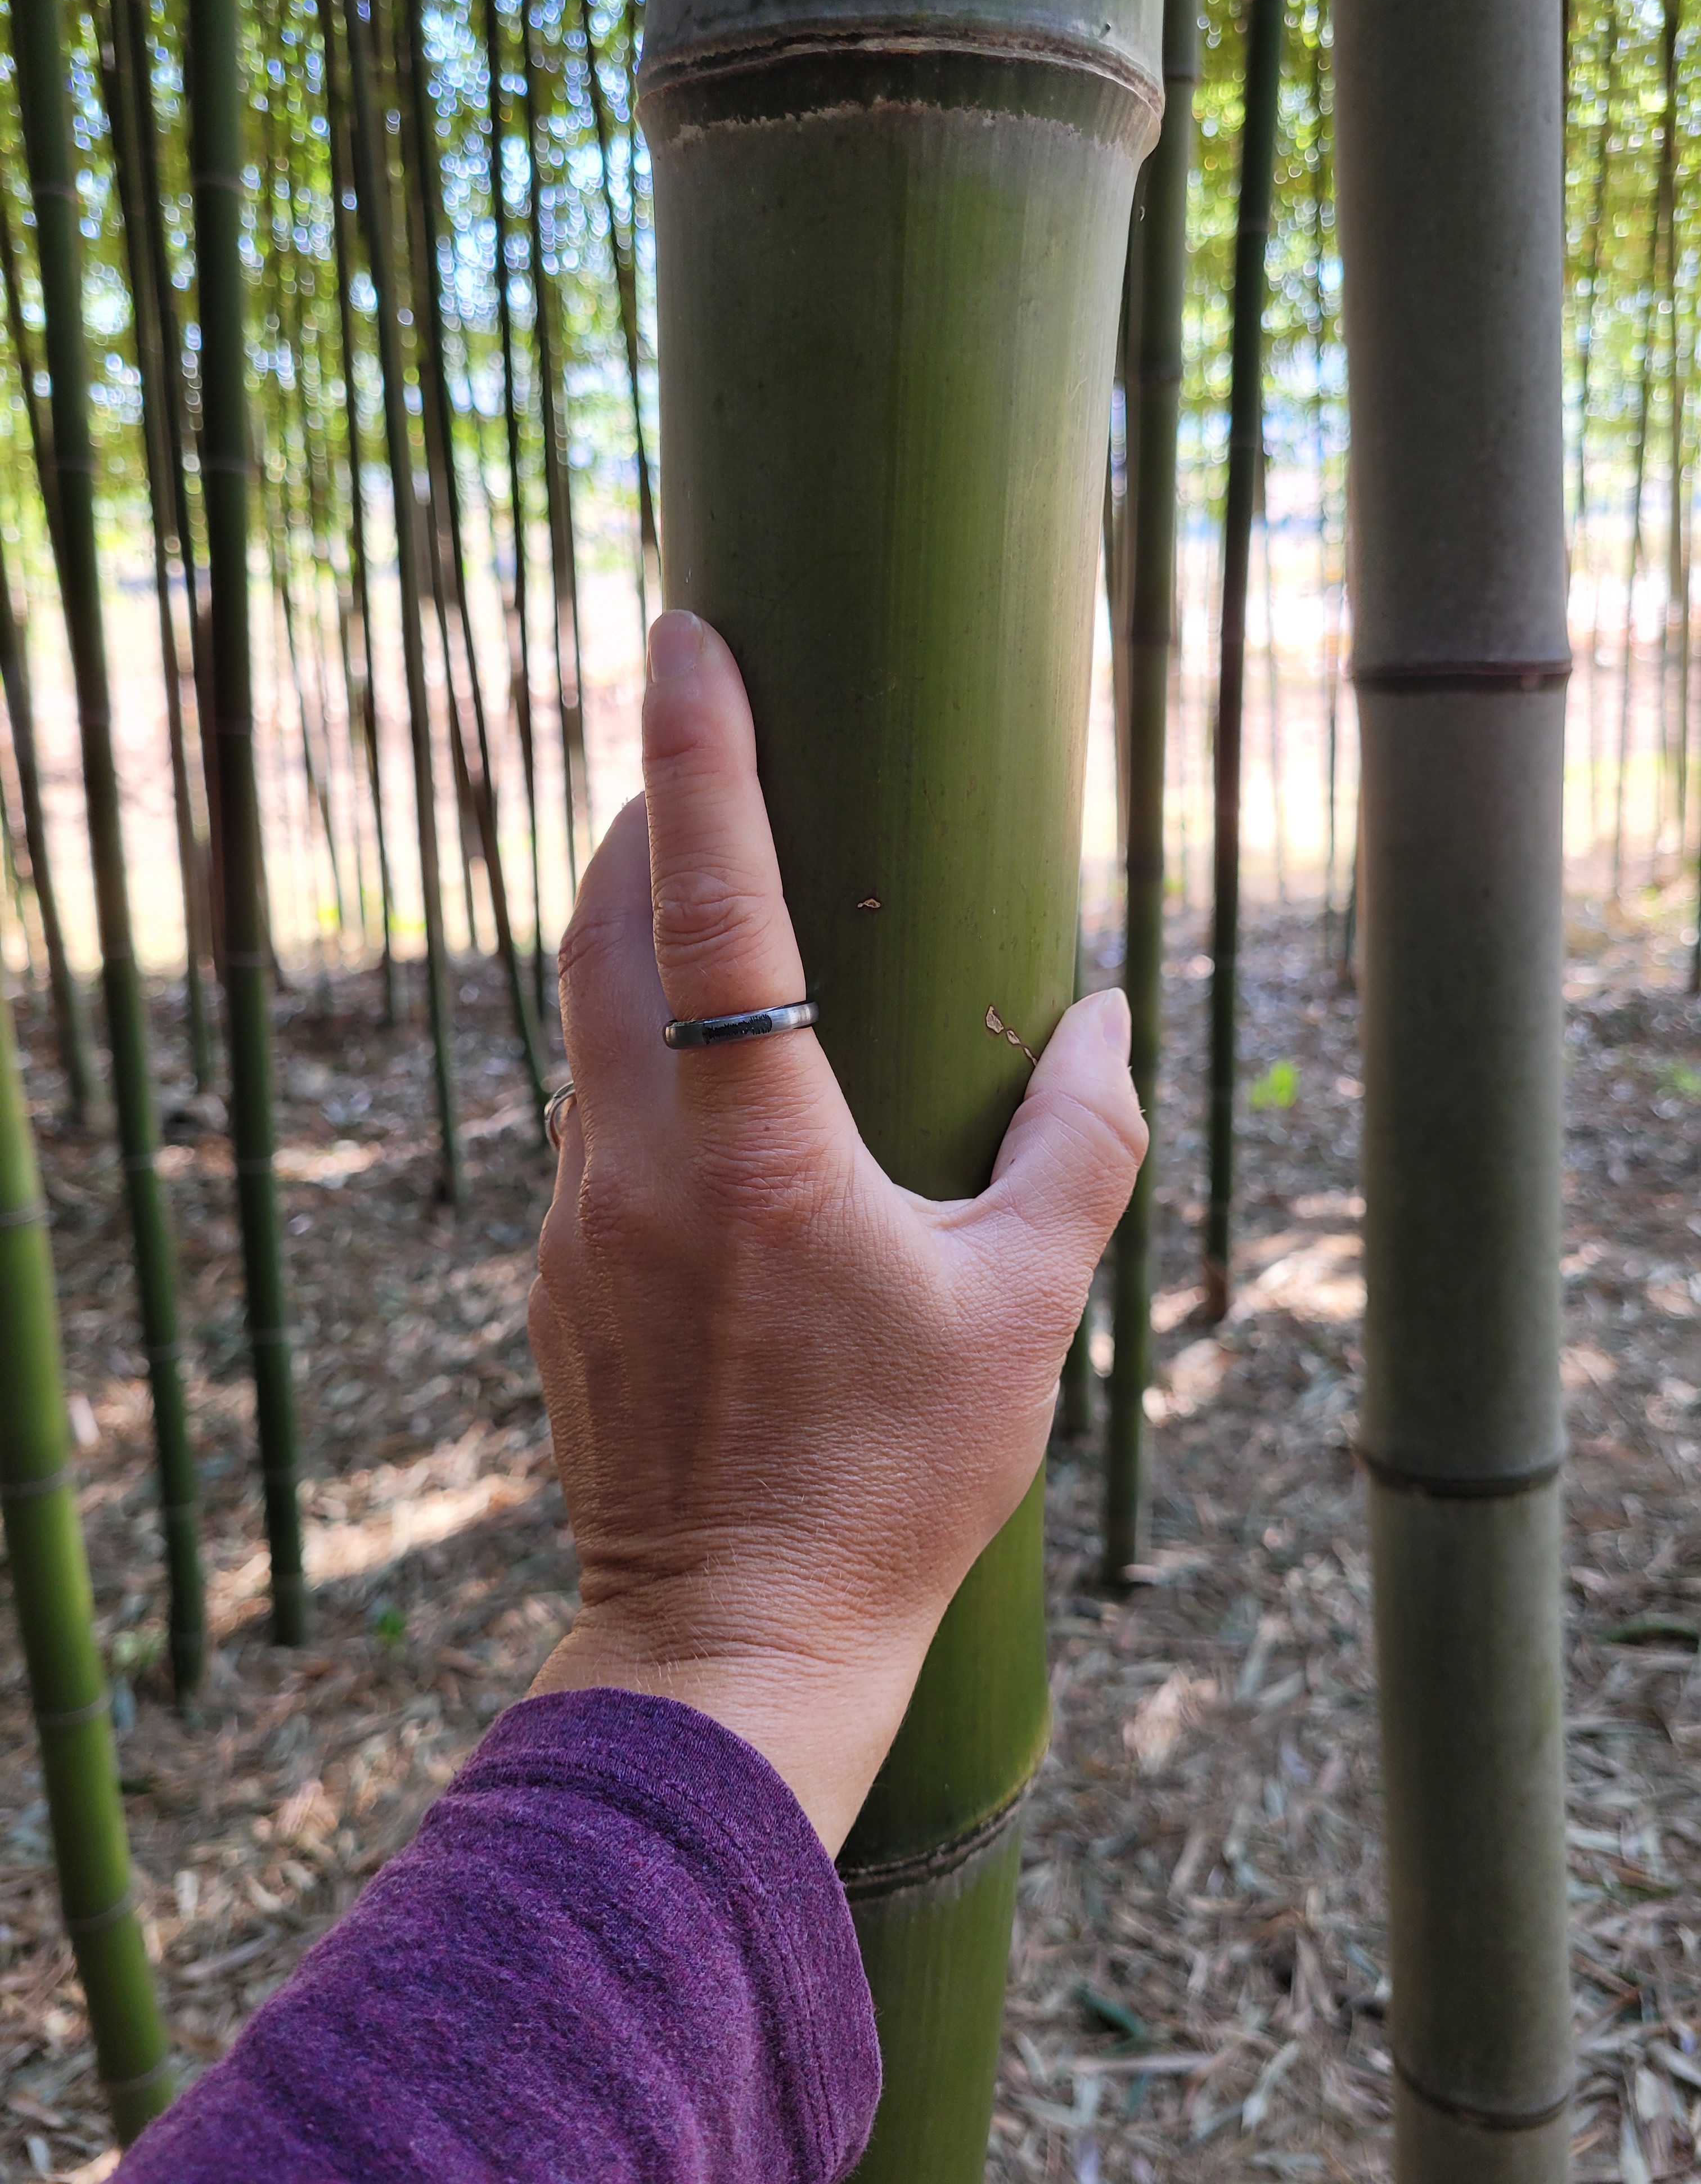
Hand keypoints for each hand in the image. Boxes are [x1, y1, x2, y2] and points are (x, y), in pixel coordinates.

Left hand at [527, 612, 1145, 1853]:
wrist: (731, 1641)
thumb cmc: (891, 1481)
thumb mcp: (1025, 1312)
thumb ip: (1080, 1146)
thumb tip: (1101, 1015)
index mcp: (756, 1149)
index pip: (708, 898)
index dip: (696, 752)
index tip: (683, 635)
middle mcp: (638, 1159)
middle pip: (607, 926)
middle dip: (646, 813)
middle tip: (703, 741)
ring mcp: (578, 1214)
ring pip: (586, 1017)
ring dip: (635, 928)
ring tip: (715, 888)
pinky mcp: (561, 1268)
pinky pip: (594, 1111)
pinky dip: (641, 1048)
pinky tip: (715, 1083)